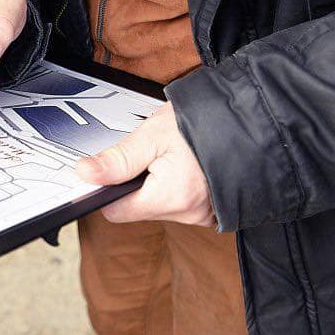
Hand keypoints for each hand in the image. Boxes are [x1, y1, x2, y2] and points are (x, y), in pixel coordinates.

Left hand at [75, 103, 215, 226]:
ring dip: (158, 184)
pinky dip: (177, 188)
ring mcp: (202, 215)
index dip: (108, 189)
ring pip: (159, 206)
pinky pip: (181, 204)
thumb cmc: (206, 122)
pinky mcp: (212, 212)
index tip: (113, 171)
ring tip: (174, 157)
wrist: (250, 119)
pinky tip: (186, 167)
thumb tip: (84, 173)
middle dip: (138, 182)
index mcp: (170, 197)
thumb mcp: (153, 134)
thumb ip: (117, 159)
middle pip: (138, 208)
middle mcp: (187, 214)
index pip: (116, 211)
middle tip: (153, 154)